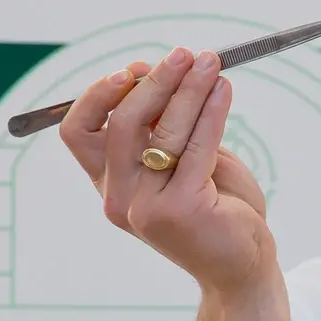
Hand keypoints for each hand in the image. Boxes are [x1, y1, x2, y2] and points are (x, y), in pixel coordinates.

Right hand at [59, 48, 277, 296]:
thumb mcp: (183, 161)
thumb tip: (162, 71)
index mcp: (110, 183)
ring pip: (161, 131)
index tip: (134, 69)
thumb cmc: (217, 209)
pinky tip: (224, 91)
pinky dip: (211, 112)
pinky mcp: (180, 210)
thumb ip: (166, 126)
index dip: (99, 94)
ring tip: (212, 63)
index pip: (77, 131)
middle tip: (185, 54)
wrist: (243, 266)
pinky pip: (195, 147)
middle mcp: (118, 197)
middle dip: (154, 81)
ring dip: (189, 89)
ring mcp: (145, 207)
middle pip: (120, 123)